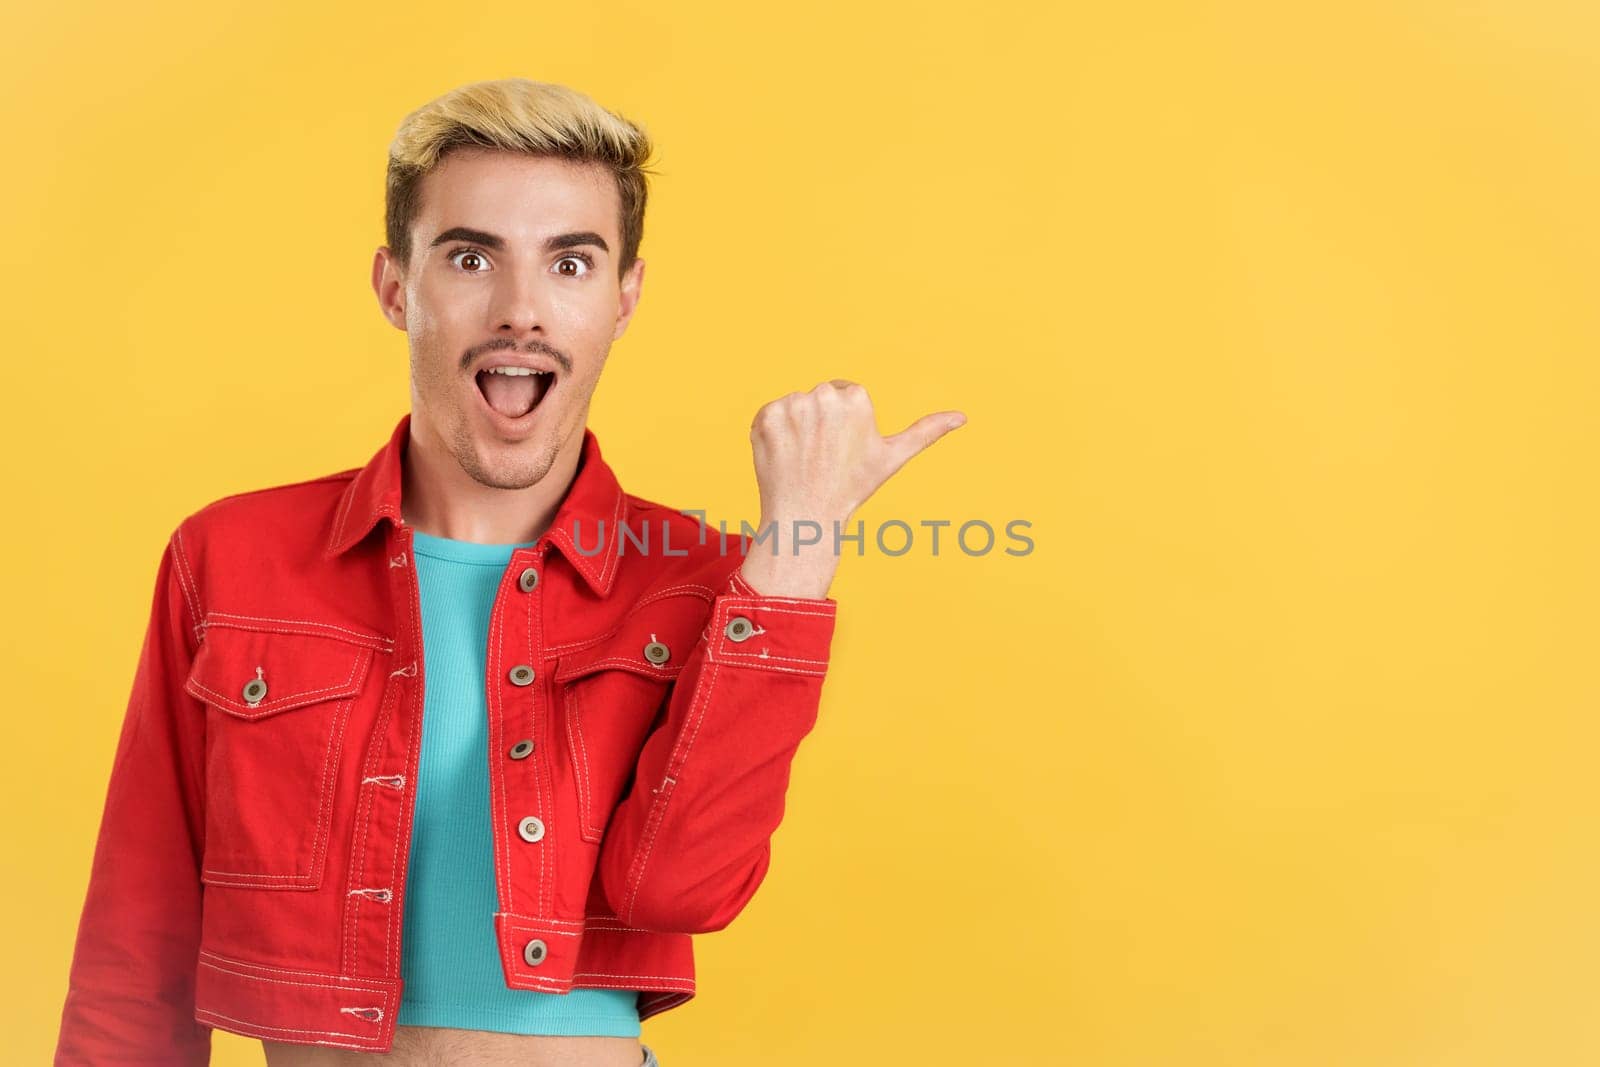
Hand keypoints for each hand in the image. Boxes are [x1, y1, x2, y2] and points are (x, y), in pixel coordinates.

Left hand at [738, 379, 966, 597]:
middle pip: (819, 398)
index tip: (843, 448)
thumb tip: (963, 416)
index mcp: (856, 398)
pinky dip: (773, 433)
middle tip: (823, 456)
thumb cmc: (853, 488)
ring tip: (804, 458)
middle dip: (820, 421)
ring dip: (796, 426)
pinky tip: (784, 456)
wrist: (806, 517)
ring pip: (795, 406)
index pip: (845, 394)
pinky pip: (770, 415)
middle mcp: (823, 397)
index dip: (844, 423)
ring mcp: (791, 407)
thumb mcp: (893, 457)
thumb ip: (926, 431)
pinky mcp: (764, 418)